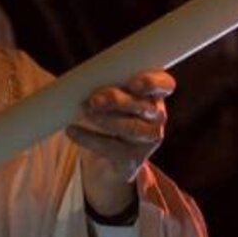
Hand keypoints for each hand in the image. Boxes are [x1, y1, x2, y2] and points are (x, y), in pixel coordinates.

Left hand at [67, 69, 174, 216]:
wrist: (105, 151)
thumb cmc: (107, 109)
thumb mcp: (109, 92)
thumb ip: (104, 81)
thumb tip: (79, 78)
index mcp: (154, 92)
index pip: (165, 84)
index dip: (152, 83)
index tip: (133, 83)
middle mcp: (157, 116)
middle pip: (143, 106)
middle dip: (117, 101)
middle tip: (94, 99)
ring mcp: (148, 139)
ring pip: (132, 128)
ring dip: (106, 120)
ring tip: (84, 111)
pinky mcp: (133, 159)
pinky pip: (112, 148)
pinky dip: (89, 138)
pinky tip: (72, 130)